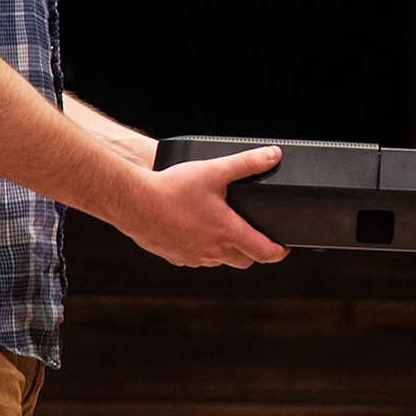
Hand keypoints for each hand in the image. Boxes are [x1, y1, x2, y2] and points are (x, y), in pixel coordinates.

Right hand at [125, 145, 290, 267]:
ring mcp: (193, 257)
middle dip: (254, 251)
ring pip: (220, 261)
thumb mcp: (214, 170)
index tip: (283, 247)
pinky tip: (197, 231)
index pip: (264, 252)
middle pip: (244, 260)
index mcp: (227, 232)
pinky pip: (197, 259)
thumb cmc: (171, 188)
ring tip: (226, 229)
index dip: (278, 251)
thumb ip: (247, 162)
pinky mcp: (175, 257)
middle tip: (256, 236)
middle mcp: (212, 251)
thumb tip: (273, 155)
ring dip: (227, 250)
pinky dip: (204, 249)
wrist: (132, 202)